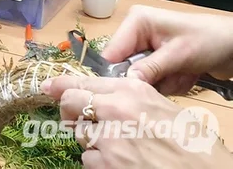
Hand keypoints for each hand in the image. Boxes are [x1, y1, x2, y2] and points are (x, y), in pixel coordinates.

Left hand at [41, 75, 230, 167]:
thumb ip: (131, 98)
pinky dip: (98, 163)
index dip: (63, 85)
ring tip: (120, 148)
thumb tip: (103, 97)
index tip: (49, 85)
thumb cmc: (193, 145)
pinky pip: (87, 160)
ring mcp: (108, 138)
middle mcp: (115, 109)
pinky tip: (120, 163)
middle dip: (71, 111)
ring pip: (80, 135)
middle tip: (81, 120)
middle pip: (70, 104)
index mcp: (132, 91)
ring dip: (91, 141)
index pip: (83, 82)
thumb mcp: (164, 108)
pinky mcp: (105, 164)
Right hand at [101, 5, 232, 93]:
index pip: (112, 51)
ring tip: (183, 74)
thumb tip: (125, 82)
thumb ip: (150, 68)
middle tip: (171, 75)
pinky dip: (170, 83)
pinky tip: (185, 75)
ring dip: (164, 82)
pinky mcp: (156, 59)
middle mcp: (136, 33)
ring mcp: (146, 47)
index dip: (117, 72)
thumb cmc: (208, 40)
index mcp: (136, 21)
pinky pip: (153, 80)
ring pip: (140, 76)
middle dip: (150, 78)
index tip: (128, 90)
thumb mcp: (178, 54)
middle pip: (125, 66)